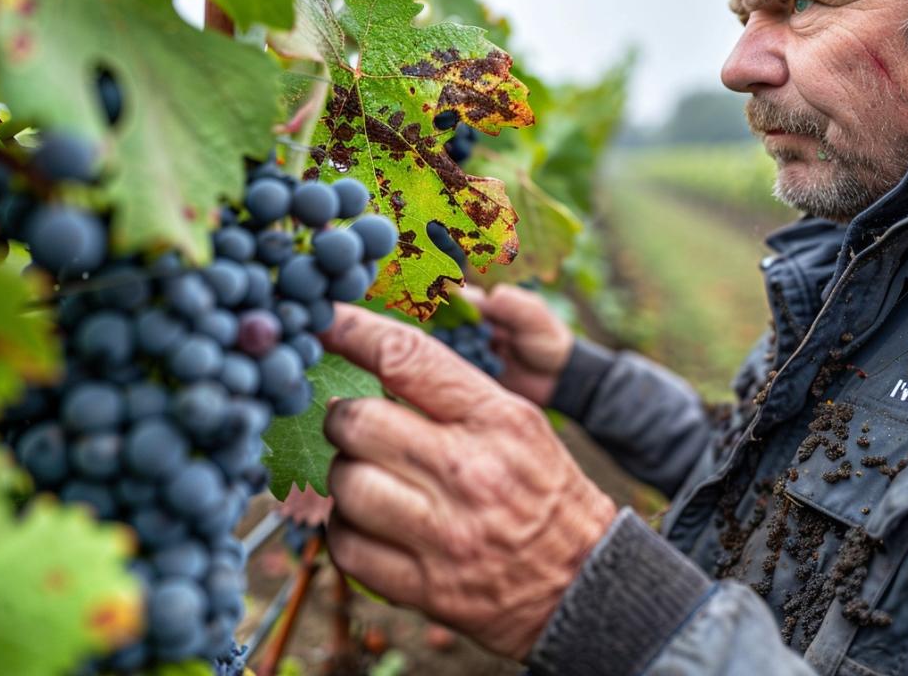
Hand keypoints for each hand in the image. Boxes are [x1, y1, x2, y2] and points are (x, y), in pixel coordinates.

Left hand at [320, 304, 615, 660]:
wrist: (584, 581)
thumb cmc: (542, 490)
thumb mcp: (517, 423)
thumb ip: (451, 392)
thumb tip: (371, 358)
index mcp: (496, 419)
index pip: (406, 358)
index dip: (352, 331)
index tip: (323, 321)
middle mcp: (470, 471)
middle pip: (358, 422)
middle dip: (343, 419)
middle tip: (353, 424)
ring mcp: (445, 533)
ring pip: (345, 484)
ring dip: (344, 477)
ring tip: (367, 478)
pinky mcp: (426, 586)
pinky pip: (346, 546)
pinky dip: (345, 532)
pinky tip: (369, 524)